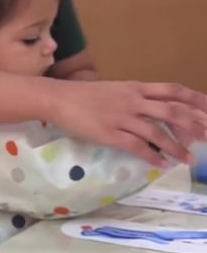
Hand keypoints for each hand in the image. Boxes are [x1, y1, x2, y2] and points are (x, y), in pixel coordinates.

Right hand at [49, 80, 206, 166]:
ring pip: (157, 132)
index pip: (173, 90)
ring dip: (176, 147)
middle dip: (193, 125)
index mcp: (137, 88)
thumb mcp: (117, 90)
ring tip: (188, 159)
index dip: (195, 99)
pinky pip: (137, 146)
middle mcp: (133, 100)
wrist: (59, 99)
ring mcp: (122, 117)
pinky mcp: (110, 133)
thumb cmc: (86, 95)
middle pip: (171, 111)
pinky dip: (152, 156)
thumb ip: (137, 98)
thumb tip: (158, 109)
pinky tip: (161, 165)